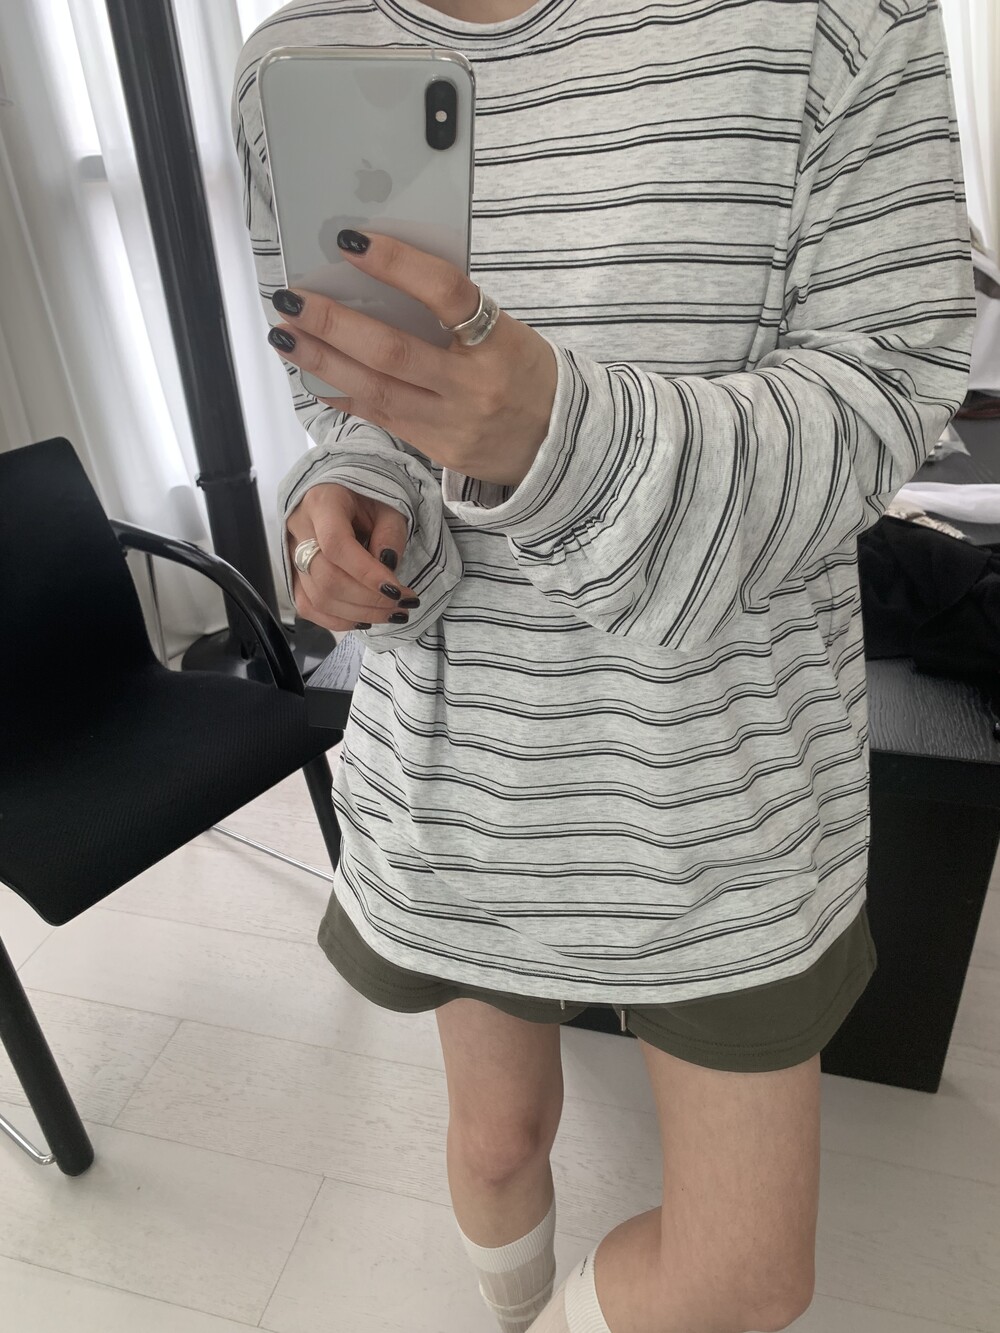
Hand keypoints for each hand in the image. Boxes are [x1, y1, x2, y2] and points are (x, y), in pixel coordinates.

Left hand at [268, 230, 557, 486]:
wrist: (560, 445)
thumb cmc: (527, 375)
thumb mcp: (507, 333)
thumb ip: (454, 314)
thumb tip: (381, 281)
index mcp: (499, 342)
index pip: (445, 292)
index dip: (396, 264)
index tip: (350, 242)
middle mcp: (474, 386)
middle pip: (393, 350)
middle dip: (334, 323)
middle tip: (292, 300)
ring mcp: (452, 423)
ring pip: (375, 390)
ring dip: (322, 360)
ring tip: (285, 336)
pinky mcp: (437, 449)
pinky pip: (380, 418)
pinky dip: (341, 394)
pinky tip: (312, 376)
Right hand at [286, 483, 419, 632]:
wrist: (340, 495)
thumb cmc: (366, 499)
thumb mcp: (388, 505)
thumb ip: (391, 534)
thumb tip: (387, 570)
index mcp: (322, 503)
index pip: (336, 544)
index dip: (366, 573)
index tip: (397, 590)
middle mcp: (299, 529)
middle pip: (327, 577)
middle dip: (369, 599)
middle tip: (403, 605)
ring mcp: (291, 554)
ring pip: (318, 598)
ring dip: (360, 614)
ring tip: (393, 614)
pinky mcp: (293, 575)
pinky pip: (308, 607)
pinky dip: (339, 620)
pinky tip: (365, 618)